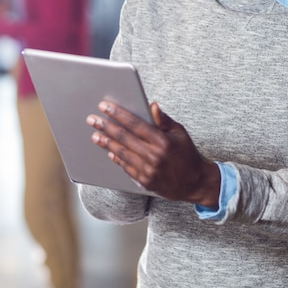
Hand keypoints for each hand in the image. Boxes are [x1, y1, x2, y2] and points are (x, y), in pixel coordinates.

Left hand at [86, 101, 220, 205]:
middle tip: (92, 119)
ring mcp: (148, 170)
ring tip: (95, 134)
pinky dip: (116, 158)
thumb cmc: (187, 154)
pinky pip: (126, 167)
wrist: (195, 183)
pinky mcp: (145, 182)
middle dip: (106, 126)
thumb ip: (164, 120)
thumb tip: (151, 105)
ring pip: (121, 153)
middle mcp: (154, 156)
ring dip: (106, 143)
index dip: (118, 114)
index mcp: (163, 141)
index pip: (135, 124)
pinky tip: (108, 151)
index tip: (105, 106)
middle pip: (124, 138)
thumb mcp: (180, 133)